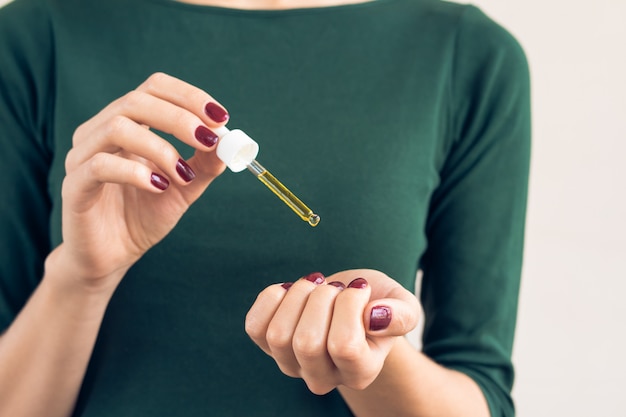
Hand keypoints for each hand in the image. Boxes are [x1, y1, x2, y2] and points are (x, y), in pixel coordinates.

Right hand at [50, 72, 228, 292]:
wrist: (114, 256)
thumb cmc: (143, 215)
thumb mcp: (185, 187)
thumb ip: (205, 164)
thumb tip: (228, 141)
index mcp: (128, 124)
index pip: (154, 88)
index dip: (188, 96)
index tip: (220, 117)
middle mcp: (100, 131)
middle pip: (136, 101)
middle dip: (179, 118)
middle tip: (208, 140)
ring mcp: (82, 156)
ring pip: (118, 127)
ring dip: (161, 148)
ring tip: (183, 174)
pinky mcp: (74, 185)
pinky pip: (100, 165)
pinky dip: (136, 173)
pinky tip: (159, 187)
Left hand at [245, 269, 420, 393]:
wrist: (350, 303)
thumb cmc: (376, 304)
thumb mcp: (403, 305)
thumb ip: (402, 315)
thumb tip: (375, 316)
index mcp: (361, 372)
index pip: (344, 345)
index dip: (350, 305)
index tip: (360, 288)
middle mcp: (323, 377)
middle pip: (307, 343)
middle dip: (322, 299)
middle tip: (336, 288)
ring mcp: (292, 364)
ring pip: (278, 335)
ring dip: (298, 296)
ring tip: (316, 287)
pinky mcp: (268, 345)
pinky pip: (255, 326)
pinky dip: (272, 298)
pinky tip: (291, 291)